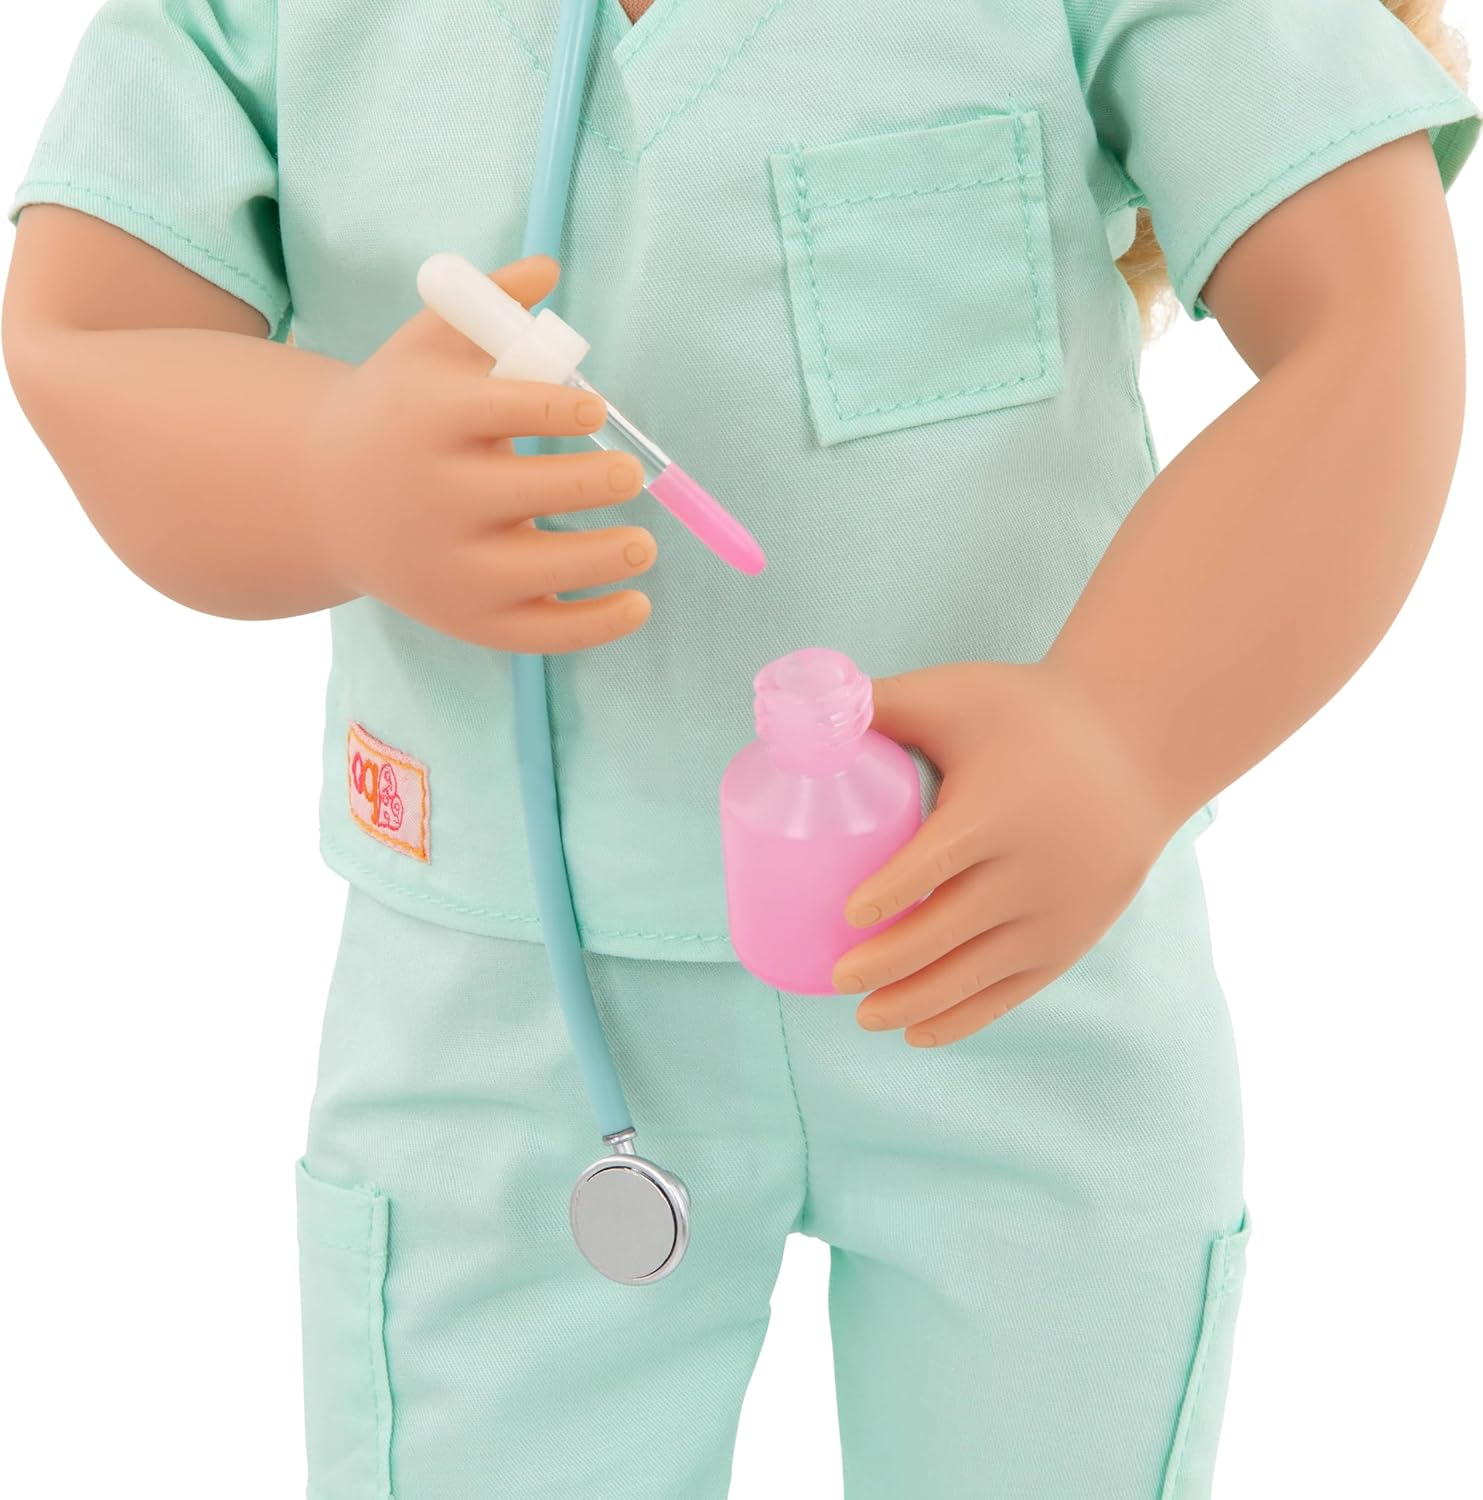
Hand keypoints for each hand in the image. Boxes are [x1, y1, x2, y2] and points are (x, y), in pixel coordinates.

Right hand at [299, 255, 653, 651]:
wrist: (325, 497)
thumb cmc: (400, 410)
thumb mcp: (426, 345)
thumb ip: (488, 303)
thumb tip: (549, 268)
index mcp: (426, 420)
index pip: (504, 409)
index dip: (561, 408)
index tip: (595, 410)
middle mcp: (432, 497)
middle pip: (526, 491)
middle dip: (593, 482)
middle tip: (630, 474)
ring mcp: (447, 565)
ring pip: (539, 569)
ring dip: (606, 558)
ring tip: (643, 544)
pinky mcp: (464, 619)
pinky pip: (539, 632)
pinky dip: (596, 626)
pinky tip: (639, 604)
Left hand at [833, 661, 1179, 1046]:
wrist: (1137, 749)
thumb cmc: (1030, 716)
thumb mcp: (960, 694)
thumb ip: (883, 703)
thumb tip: (801, 711)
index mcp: (1002, 809)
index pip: (939, 862)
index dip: (891, 894)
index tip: (847, 915)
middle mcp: (1037, 869)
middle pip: (950, 930)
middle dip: (888, 964)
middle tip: (837, 976)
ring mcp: (1059, 912)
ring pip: (978, 973)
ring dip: (917, 1002)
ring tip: (863, 1017)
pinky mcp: (1072, 939)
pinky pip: (1012, 989)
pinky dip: (964, 1017)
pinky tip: (918, 1032)